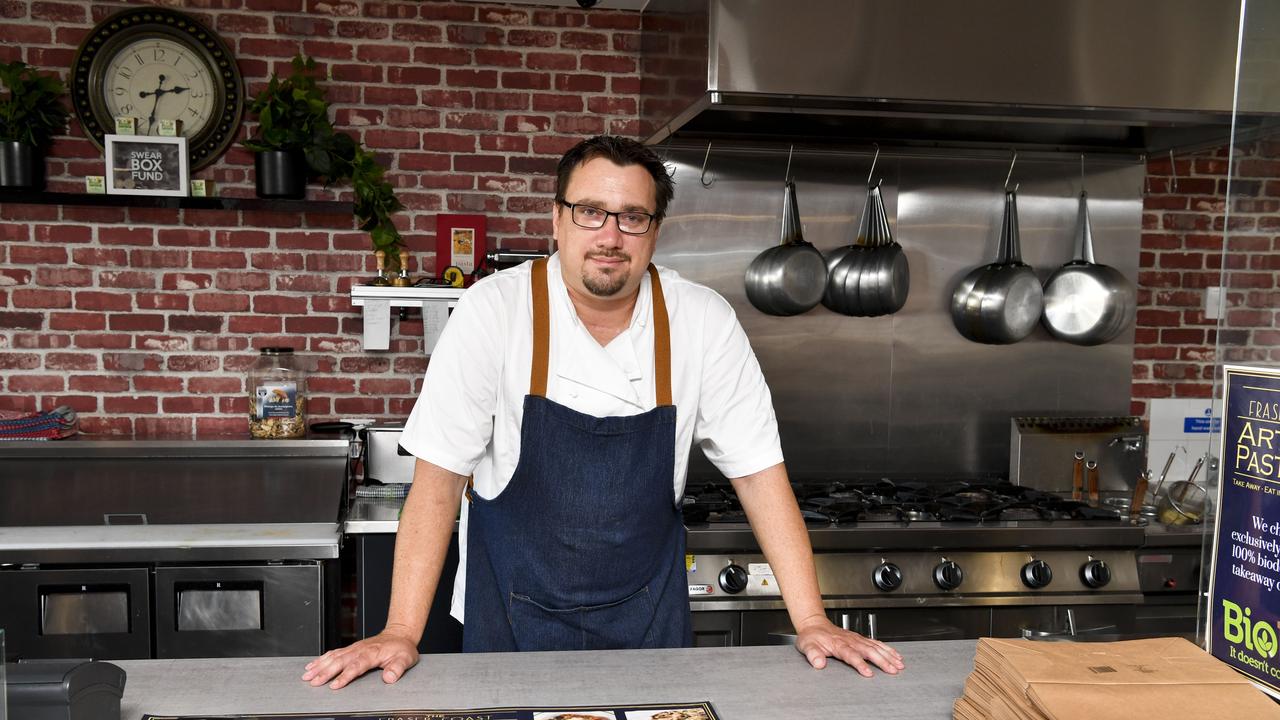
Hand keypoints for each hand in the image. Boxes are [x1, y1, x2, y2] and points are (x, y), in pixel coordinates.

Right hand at [301, 631, 419, 689]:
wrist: (400, 635)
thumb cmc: (401, 649)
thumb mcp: (406, 659)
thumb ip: (397, 668)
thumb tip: (389, 678)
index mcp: (372, 653)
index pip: (356, 666)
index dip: (345, 676)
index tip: (334, 685)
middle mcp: (360, 649)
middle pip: (340, 661)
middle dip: (325, 672)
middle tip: (313, 682)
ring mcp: (354, 648)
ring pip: (333, 656)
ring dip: (320, 666)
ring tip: (307, 675)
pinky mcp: (350, 648)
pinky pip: (333, 653)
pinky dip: (321, 659)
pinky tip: (312, 666)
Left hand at [793, 616, 904, 676]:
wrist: (814, 624)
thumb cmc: (812, 637)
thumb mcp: (807, 646)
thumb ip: (813, 654)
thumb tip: (818, 663)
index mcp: (838, 644)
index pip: (851, 655)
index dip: (860, 664)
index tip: (869, 673)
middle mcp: (850, 641)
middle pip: (869, 651)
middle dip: (882, 661)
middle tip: (893, 670)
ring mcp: (857, 639)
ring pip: (875, 646)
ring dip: (888, 655)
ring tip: (899, 665)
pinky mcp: (860, 638)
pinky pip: (876, 643)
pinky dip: (887, 649)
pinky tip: (895, 655)